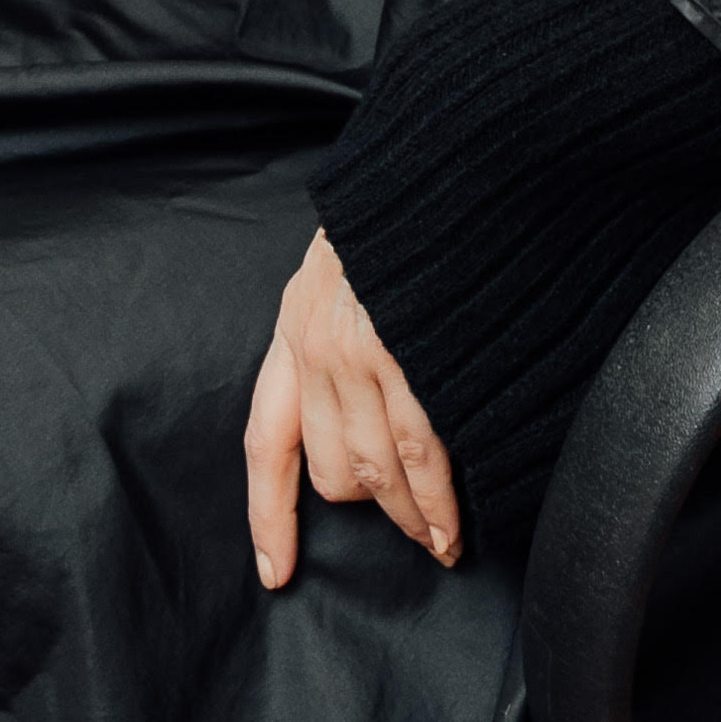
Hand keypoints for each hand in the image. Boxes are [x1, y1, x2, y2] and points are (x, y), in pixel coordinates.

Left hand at [245, 228, 460, 587]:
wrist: (448, 150)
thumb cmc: (409, 198)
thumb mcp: (346, 254)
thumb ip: (340, 317)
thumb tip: (359, 380)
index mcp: (296, 323)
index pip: (267, 440)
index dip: (269, 513)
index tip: (275, 571)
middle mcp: (319, 348)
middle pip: (331, 468)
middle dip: (368, 505)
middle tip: (407, 527)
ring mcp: (366, 357)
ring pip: (379, 474)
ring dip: (411, 520)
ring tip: (439, 544)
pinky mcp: (415, 360)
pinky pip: (424, 460)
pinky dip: (439, 506)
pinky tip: (453, 530)